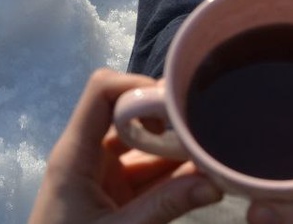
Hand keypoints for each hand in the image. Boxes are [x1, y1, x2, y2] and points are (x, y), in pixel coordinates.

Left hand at [29, 68, 222, 223]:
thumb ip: (165, 206)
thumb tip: (216, 182)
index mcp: (75, 154)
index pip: (102, 91)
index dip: (138, 87)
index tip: (175, 107)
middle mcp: (88, 153)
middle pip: (129, 112)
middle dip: (168, 116)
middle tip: (207, 123)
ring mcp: (103, 171)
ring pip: (145, 142)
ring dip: (176, 146)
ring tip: (215, 148)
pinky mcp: (115, 191)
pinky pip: (148, 169)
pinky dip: (174, 170)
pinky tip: (203, 172)